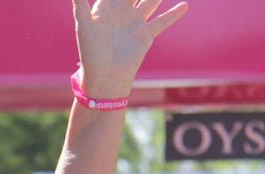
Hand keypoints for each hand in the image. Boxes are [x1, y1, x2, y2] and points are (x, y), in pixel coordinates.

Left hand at [73, 0, 187, 98]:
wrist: (105, 76)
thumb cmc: (91, 52)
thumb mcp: (84, 26)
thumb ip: (80, 5)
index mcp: (106, 7)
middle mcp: (122, 12)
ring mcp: (135, 22)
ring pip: (151, 0)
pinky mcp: (145, 35)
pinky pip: (162, 22)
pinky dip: (173, 14)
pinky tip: (184, 6)